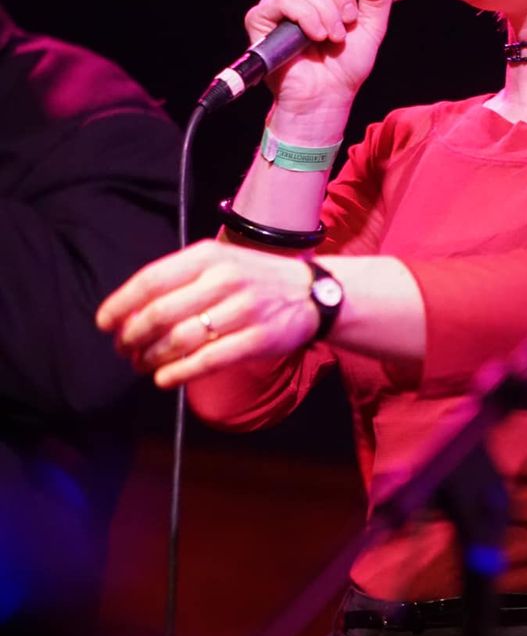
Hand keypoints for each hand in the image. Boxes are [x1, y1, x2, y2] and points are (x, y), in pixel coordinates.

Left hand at [95, 240, 323, 388]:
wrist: (312, 292)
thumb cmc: (255, 278)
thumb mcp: (219, 261)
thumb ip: (181, 279)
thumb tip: (133, 310)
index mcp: (208, 255)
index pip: (151, 280)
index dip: (121, 305)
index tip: (105, 324)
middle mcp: (224, 280)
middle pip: (161, 313)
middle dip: (133, 337)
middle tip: (124, 350)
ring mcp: (243, 310)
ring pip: (182, 339)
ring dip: (153, 358)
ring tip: (143, 365)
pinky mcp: (258, 339)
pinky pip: (209, 360)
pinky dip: (179, 373)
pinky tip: (164, 379)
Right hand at [244, 0, 396, 118]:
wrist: (328, 96)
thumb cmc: (346, 65)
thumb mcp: (373, 27)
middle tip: (347, 21)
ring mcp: (280, 2)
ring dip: (326, 13)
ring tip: (332, 38)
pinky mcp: (261, 17)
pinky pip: (285, 0)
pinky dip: (307, 17)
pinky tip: (315, 36)